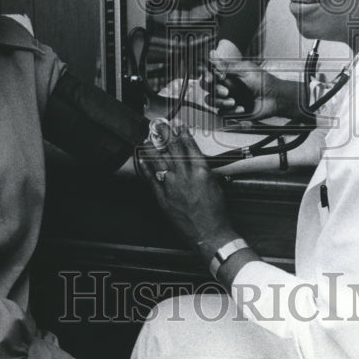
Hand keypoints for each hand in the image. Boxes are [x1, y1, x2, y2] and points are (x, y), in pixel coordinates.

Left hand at [135, 120, 235, 255]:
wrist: (210, 234)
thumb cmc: (216, 212)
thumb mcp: (215, 184)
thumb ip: (203, 170)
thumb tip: (194, 161)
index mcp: (200, 171)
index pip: (189, 146)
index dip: (181, 132)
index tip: (177, 124)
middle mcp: (185, 176)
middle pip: (172, 149)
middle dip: (164, 134)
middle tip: (158, 124)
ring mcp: (172, 187)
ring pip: (159, 161)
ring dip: (152, 148)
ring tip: (147, 137)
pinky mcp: (163, 199)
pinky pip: (151, 179)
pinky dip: (145, 167)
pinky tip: (141, 159)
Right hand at [202, 40, 282, 117]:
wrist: (274, 98)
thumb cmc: (263, 81)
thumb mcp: (245, 70)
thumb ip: (226, 65)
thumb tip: (212, 53)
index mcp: (226, 74)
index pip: (209, 74)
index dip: (205, 76)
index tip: (209, 78)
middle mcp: (224, 85)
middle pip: (207, 88)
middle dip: (214, 90)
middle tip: (226, 91)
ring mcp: (226, 98)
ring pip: (211, 101)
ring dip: (220, 102)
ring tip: (233, 101)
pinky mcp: (231, 111)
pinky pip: (222, 113)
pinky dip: (230, 111)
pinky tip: (241, 108)